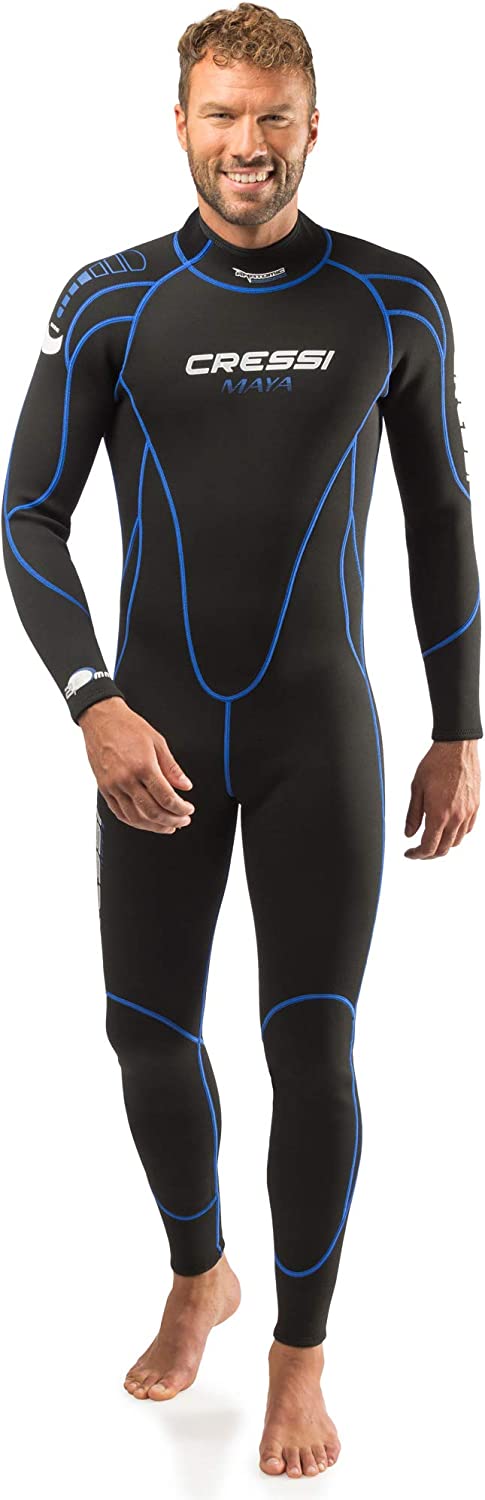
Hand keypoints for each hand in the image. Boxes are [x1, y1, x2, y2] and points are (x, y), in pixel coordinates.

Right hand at [78, 697, 194, 833]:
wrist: (101, 719)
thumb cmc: (127, 727)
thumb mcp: (158, 742)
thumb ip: (172, 768)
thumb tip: (184, 785)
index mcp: (143, 766)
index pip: (166, 798)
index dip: (181, 808)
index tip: (188, 809)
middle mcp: (126, 779)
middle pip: (153, 811)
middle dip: (172, 820)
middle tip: (182, 820)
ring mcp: (113, 786)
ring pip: (136, 817)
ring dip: (155, 826)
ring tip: (168, 826)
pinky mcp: (104, 789)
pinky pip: (120, 813)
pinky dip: (135, 822)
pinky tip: (146, 822)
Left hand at [404, 740, 479, 858]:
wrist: (457, 748)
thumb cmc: (436, 763)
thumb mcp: (416, 789)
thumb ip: (413, 815)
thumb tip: (408, 833)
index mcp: (439, 814)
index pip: (429, 847)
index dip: (417, 854)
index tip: (410, 853)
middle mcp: (456, 817)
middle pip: (444, 849)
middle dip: (429, 854)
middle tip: (419, 850)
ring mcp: (468, 812)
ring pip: (456, 841)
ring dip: (444, 845)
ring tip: (433, 840)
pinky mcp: (476, 806)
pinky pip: (467, 829)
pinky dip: (457, 835)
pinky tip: (448, 829)